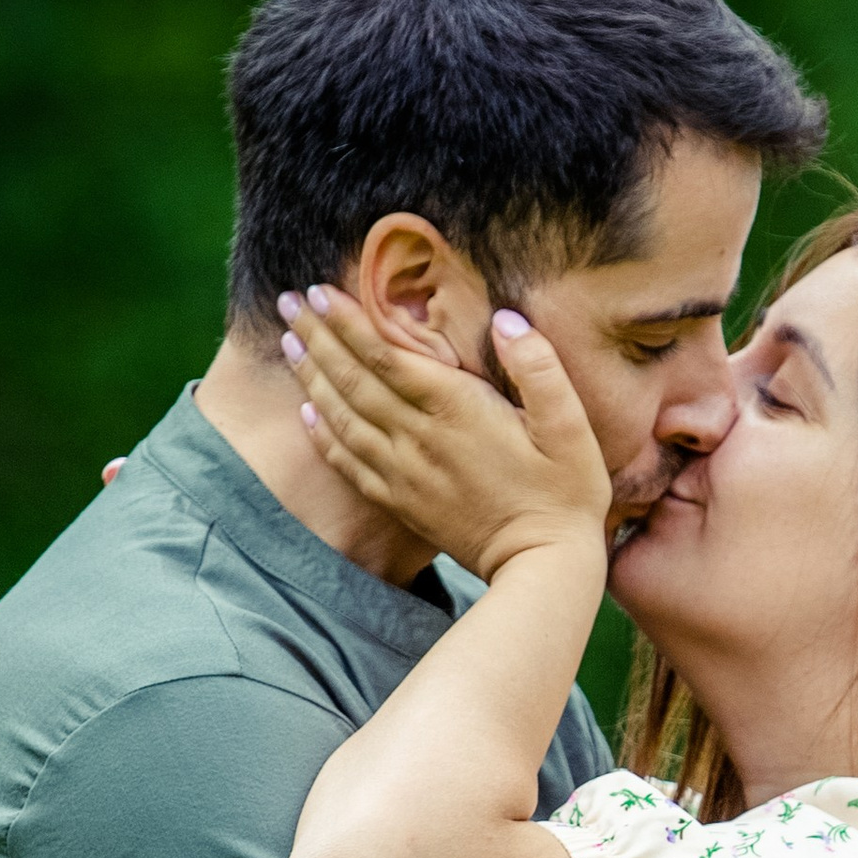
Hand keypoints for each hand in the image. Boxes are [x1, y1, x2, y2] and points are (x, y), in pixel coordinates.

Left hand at [284, 287, 609, 578]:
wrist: (543, 567)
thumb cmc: (566, 491)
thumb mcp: (571, 425)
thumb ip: (539, 367)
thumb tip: (506, 319)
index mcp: (456, 410)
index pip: (386, 355)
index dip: (348, 321)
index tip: (319, 290)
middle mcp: (419, 439)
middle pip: (353, 379)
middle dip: (317, 336)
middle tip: (285, 302)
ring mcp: (405, 474)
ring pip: (343, 417)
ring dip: (311, 377)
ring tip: (288, 342)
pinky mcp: (402, 502)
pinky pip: (349, 464)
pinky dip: (322, 434)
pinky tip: (306, 413)